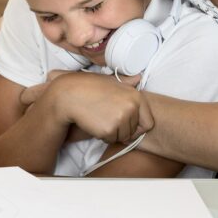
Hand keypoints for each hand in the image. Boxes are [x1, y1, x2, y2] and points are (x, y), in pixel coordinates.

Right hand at [34, 72, 149, 143]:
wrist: (69, 95)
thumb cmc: (89, 87)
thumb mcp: (110, 81)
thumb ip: (127, 82)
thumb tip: (139, 78)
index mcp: (136, 95)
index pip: (148, 123)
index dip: (137, 127)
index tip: (126, 125)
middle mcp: (132, 107)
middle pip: (134, 132)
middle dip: (122, 129)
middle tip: (106, 117)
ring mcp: (121, 118)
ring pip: (122, 137)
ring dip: (112, 133)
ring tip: (100, 118)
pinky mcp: (110, 129)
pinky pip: (111, 140)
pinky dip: (103, 136)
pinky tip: (94, 123)